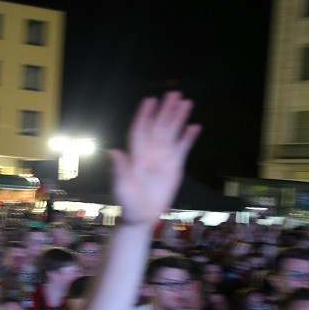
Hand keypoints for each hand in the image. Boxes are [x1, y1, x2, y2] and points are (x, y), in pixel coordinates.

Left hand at [110, 92, 198, 224]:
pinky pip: (183, 148)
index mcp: (136, 155)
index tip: (149, 100)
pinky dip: (188, 137)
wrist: (142, 216)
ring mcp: (163, 158)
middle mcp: (150, 152)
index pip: (141, 130)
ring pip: (172, 133)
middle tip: (173, 93)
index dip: (144, 116)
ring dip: (178, 118)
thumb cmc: (128, 203)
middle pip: (159, 126)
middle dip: (165, 110)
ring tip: (186, 102)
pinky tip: (195, 126)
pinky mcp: (175, 166)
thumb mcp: (121, 187)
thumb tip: (113, 151)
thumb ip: (119, 170)